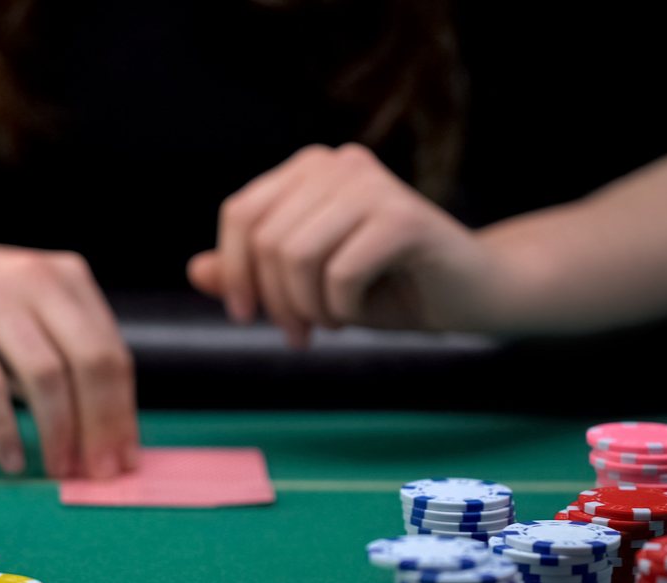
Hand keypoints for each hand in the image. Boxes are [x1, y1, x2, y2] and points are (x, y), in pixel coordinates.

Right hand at [0, 221, 138, 478]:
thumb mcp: (20, 307)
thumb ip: (56, 351)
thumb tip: (95, 427)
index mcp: (66, 277)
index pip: (113, 352)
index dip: (124, 412)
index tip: (125, 458)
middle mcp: (37, 280)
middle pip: (91, 363)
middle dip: (102, 427)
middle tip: (99, 474)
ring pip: (46, 377)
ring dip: (58, 433)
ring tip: (58, 469)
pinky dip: (3, 430)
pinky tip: (10, 458)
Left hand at [188, 143, 505, 342]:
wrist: (470, 293)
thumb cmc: (386, 287)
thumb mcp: (305, 285)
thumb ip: (252, 274)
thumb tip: (196, 270)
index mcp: (309, 170)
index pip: (241, 213)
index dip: (235, 271)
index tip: (246, 316)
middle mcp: (338, 163)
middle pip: (267, 239)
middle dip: (275, 300)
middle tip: (298, 334)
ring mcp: (372, 185)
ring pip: (297, 256)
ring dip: (308, 306)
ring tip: (332, 322)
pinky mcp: (403, 217)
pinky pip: (341, 273)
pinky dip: (342, 308)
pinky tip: (359, 313)